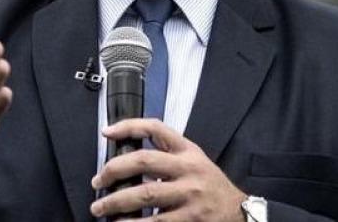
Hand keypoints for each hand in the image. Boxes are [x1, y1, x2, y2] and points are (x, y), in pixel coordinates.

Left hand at [91, 119, 246, 220]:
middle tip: (97, 181)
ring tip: (100, 208)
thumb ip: (167, 153)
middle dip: (114, 170)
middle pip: (143, 160)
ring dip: (116, 202)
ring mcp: (189, 196)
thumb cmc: (210, 185)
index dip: (129, 126)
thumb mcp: (194, 159)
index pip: (155, 128)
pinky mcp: (190, 221)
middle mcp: (188, 169)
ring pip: (145, 194)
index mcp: (187, 151)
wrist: (240, 213)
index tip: (106, 132)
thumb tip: (126, 157)